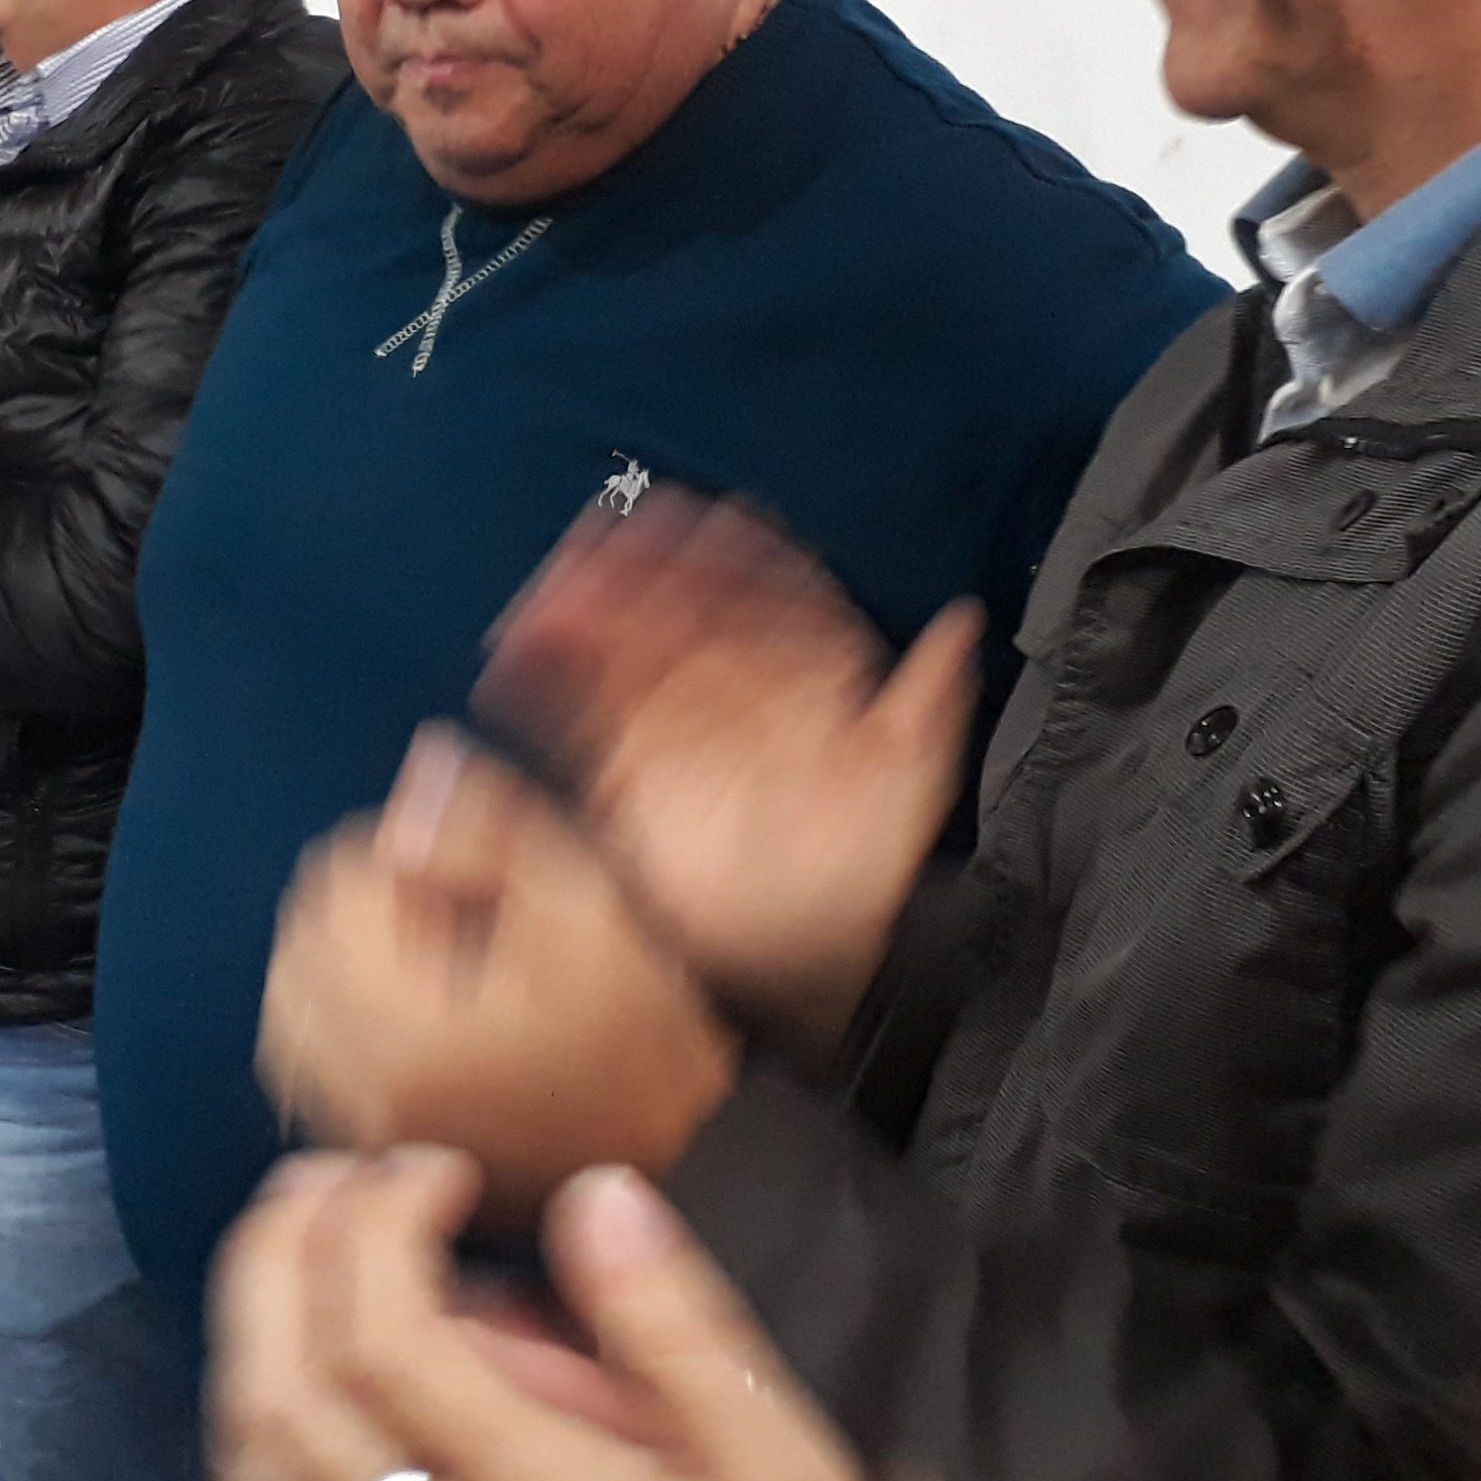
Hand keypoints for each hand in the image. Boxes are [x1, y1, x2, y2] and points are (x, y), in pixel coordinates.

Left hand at [211, 1151, 968, 1480]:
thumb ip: (676, 1329)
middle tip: (331, 1178)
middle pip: (285, 1386)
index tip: (435, 1168)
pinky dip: (255, 1435)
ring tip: (300, 1254)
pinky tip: (293, 1381)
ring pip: (255, 1463)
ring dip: (250, 1337)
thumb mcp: (779, 1473)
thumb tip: (597, 1195)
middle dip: (280, 1253)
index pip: (389, 1333)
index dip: (381, 1221)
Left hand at [259, 731, 736, 1221]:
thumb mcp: (583, 903)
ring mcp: (363, 1132)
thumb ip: (489, 829)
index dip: (395, 856)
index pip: (332, 892)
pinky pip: (306, 1074)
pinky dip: (334, 1030)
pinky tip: (406, 1015)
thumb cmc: (644, 1032)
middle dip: (355, 912)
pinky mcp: (375, 1155)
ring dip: (336, 969)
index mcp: (404, 1030)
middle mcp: (363, 1090)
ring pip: (288, 1016)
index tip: (460, 870)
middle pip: (295, 953)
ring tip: (424, 962)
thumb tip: (418, 772)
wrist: (678, 1150)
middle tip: (442, 910)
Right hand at [479, 488, 979, 1051]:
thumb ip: (929, 701)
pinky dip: (546, 677)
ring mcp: (677, 724)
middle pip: (684, 607)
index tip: (705, 514)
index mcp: (803, 681)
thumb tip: (963, 623)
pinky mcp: (626, 767)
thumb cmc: (859, 875)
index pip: (766, 596)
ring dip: (587, 606)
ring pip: (628, 644)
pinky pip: (582, 709)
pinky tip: (517, 650)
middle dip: (644, 565)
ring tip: (552, 582)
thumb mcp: (909, 785)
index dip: (735, 552)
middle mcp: (736, 691)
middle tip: (602, 532)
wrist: (796, 966)